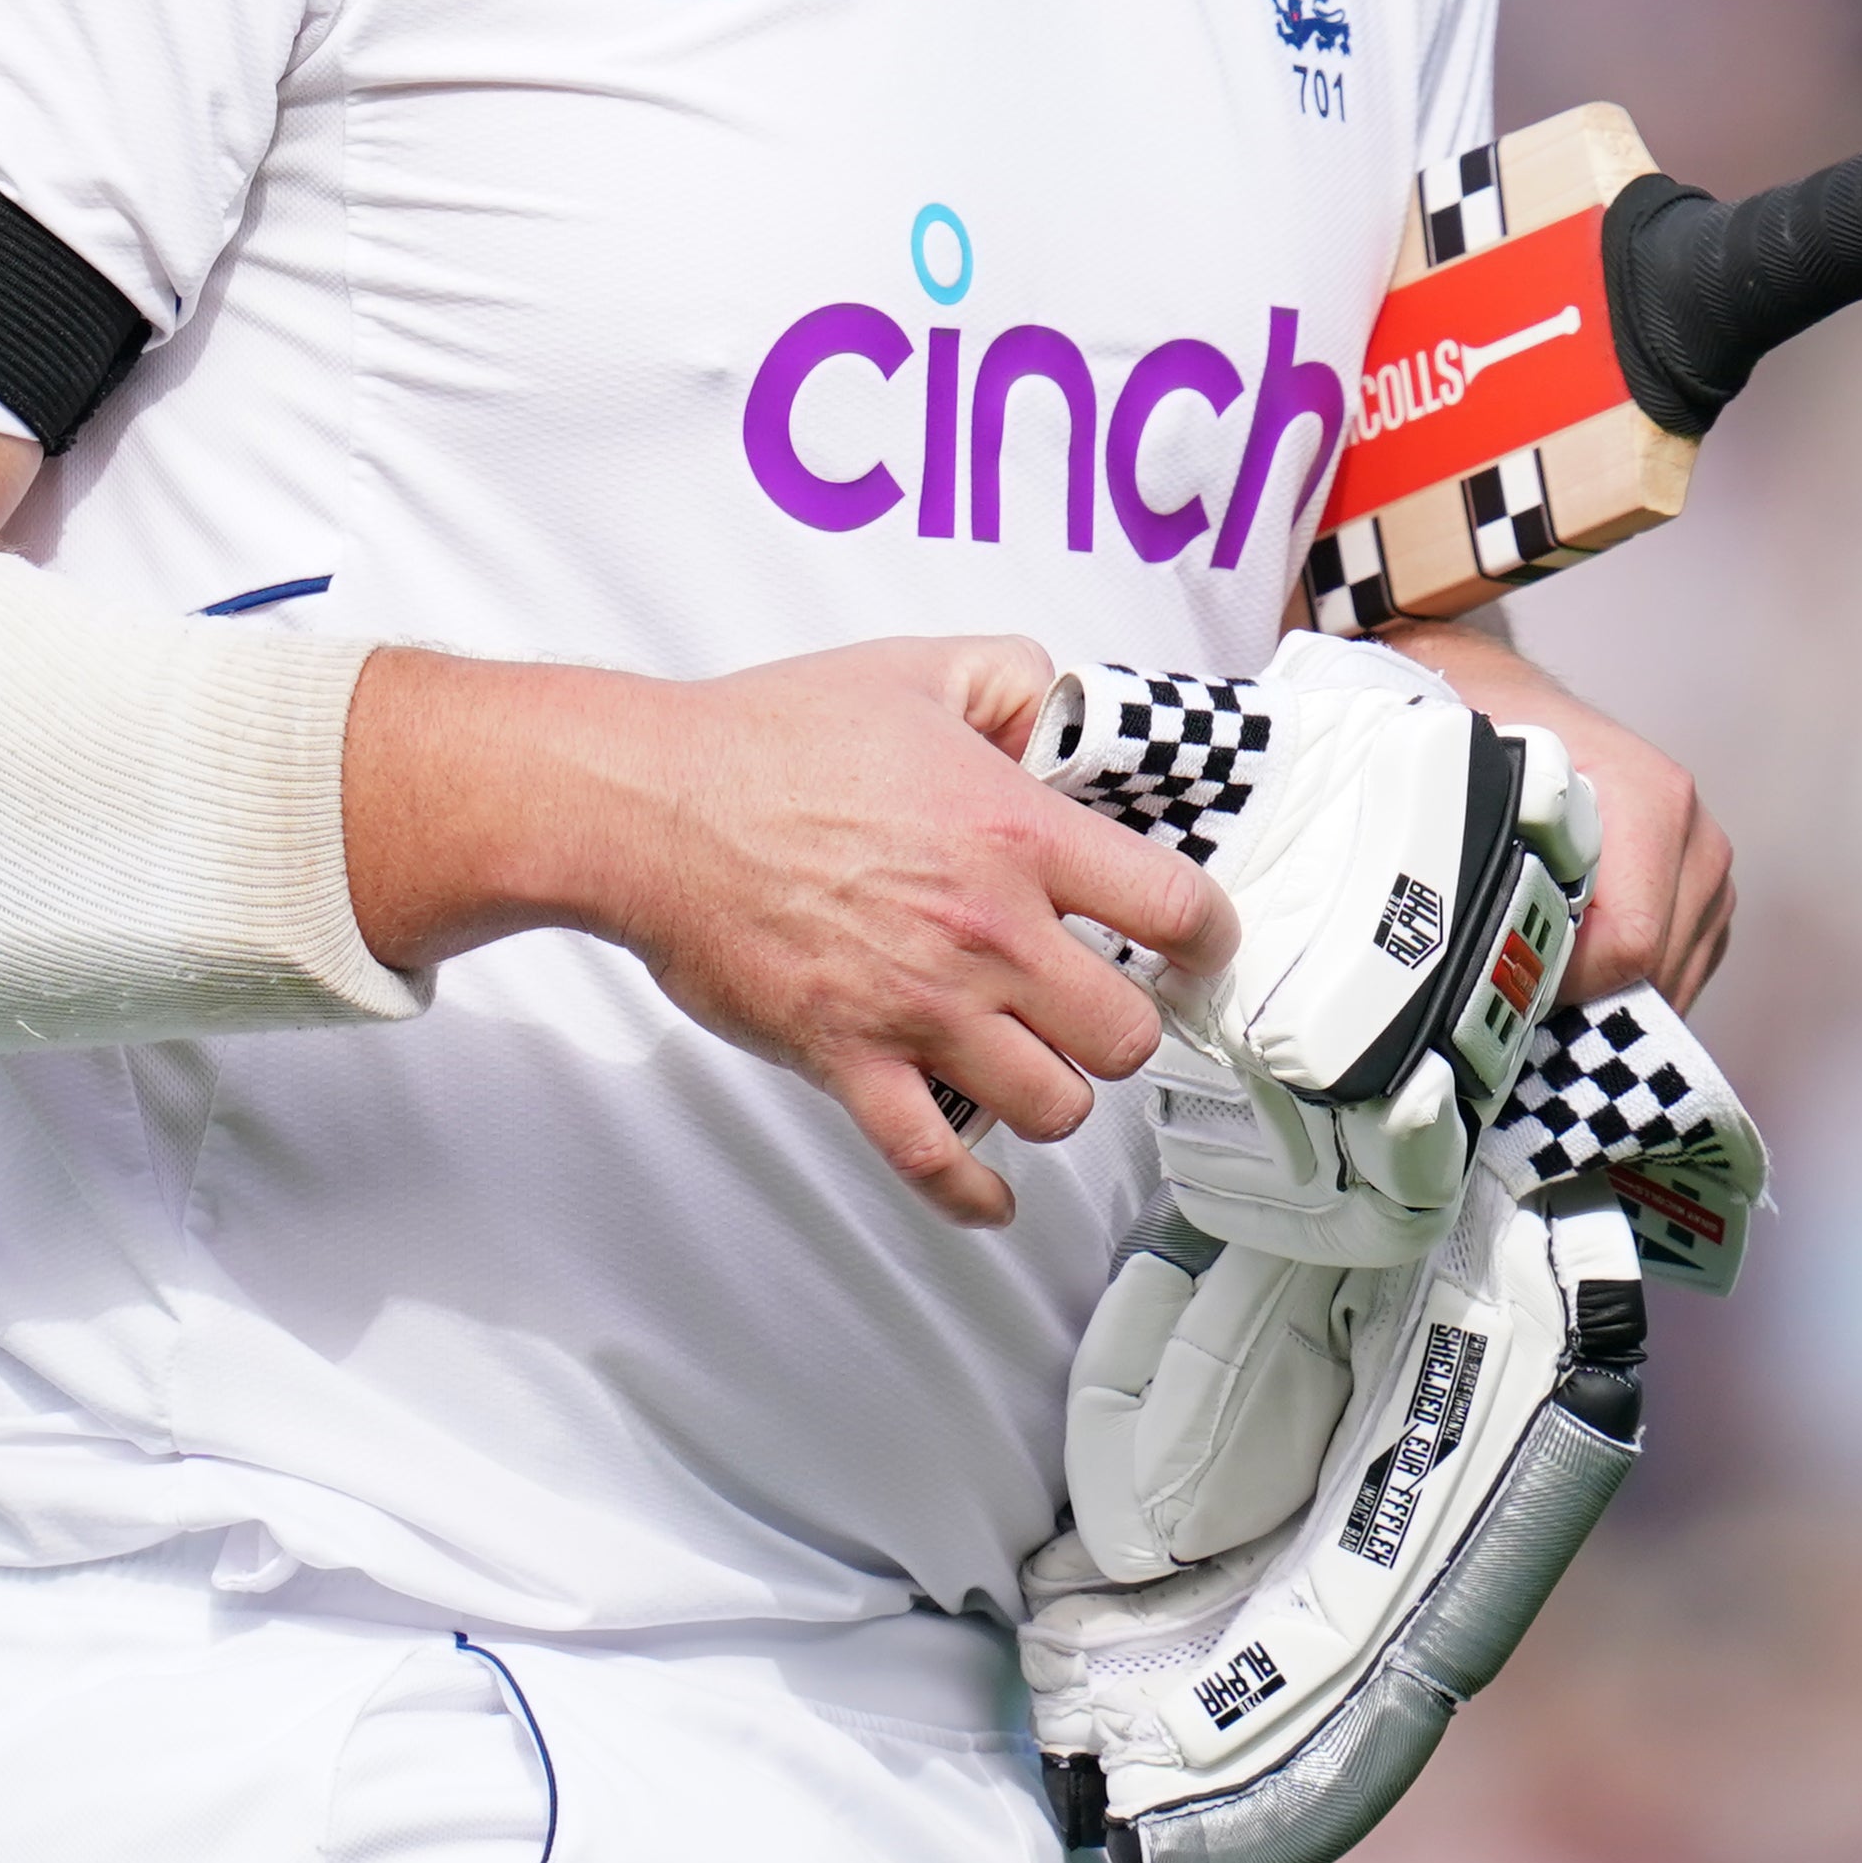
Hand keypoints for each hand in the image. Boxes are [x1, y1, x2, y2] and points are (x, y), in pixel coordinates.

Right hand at [350, 637, 1234, 1229]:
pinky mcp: (851, 1060)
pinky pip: (935, 1160)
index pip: (1173, 907)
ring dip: (1057, 1094)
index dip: (1205, 935)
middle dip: (1123, 1027)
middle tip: (1100, 1007)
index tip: (1198, 945)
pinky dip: (973, 1192)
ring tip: (1037, 1066)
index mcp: (1017, 834)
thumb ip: (1011, 680)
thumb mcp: (915, 669)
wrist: (656, 808)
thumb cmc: (769, 740)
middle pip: (1125, 1033)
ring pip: (1054, 1105)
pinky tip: (991, 1192)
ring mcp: (920, 1007)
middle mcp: (987, 932)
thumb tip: (1058, 711)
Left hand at [1373, 623, 1729, 1008]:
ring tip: (1548, 960)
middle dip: (1590, 992)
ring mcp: (1710, 868)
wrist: (1521, 710)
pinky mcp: (1711, 896)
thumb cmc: (1501, 748)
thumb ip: (1492, 851)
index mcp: (1653, 800)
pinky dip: (1631, 983)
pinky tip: (1583, 962)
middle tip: (1522, 978)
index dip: (1568, 978)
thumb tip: (1483, 939)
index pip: (1631, 941)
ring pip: (1673, 979)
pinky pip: (1681, 971)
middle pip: (1657, 969)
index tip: (1513, 972)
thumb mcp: (1484, 785)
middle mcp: (1697, 834)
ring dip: (1612, 992)